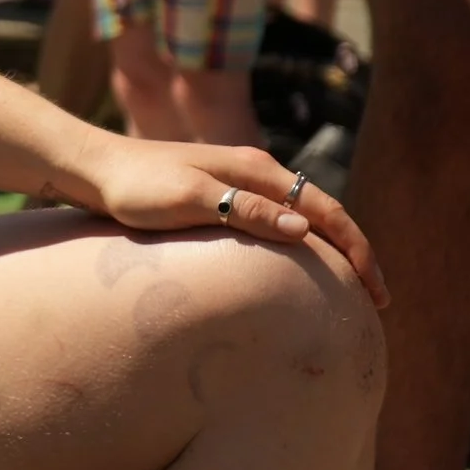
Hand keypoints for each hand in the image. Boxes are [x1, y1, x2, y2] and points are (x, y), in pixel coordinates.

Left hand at [68, 132, 388, 308]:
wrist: (91, 169)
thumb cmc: (136, 187)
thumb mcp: (191, 199)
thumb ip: (246, 211)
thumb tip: (306, 228)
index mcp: (256, 169)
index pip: (327, 210)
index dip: (358, 250)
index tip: (377, 291)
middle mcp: (253, 171)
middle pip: (322, 213)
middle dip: (354, 253)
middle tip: (377, 300)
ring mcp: (236, 182)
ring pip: (300, 218)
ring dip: (328, 250)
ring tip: (348, 290)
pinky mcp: (219, 196)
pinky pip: (274, 222)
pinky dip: (299, 246)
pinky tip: (298, 271)